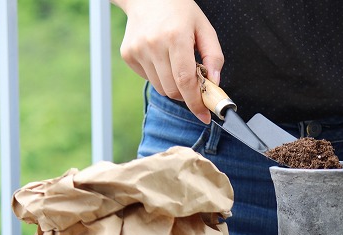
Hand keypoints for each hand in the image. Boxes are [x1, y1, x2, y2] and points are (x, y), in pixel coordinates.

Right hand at [113, 0, 222, 123]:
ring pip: (161, 87)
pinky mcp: (128, 54)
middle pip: (173, 90)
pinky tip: (162, 58)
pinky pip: (149, 79)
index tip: (205, 116)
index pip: (185, 81)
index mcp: (175, 37)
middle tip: (195, 86)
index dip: (196, 102)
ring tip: (177, 64)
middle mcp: (153, 44)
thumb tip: (215, 84)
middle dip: (187, 95)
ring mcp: (138, 50)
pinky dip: (160, 76)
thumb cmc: (180, 11)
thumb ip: (214, 56)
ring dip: (173, 86)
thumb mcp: (205, 28)